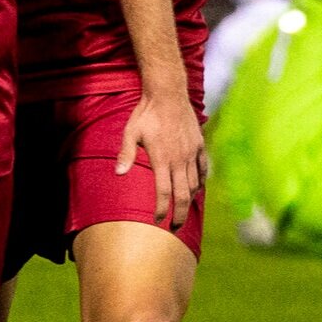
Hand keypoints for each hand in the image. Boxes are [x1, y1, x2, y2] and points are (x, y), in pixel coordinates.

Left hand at [115, 88, 207, 228]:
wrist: (168, 93)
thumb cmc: (146, 113)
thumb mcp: (130, 132)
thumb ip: (126, 154)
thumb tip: (118, 173)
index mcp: (162, 159)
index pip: (164, 192)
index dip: (162, 210)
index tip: (158, 221)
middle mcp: (179, 159)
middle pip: (183, 195)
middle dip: (180, 215)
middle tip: (175, 228)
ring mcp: (192, 153)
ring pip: (194, 184)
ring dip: (189, 201)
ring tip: (184, 211)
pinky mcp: (199, 145)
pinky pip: (203, 170)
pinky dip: (201, 182)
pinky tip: (197, 190)